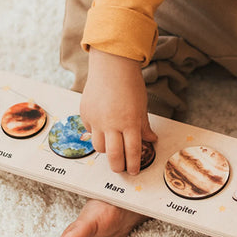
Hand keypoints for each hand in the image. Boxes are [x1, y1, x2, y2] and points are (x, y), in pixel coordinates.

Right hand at [80, 48, 156, 173]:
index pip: (133, 151)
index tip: (134, 171)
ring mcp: (97, 120)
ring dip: (107, 151)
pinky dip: (97, 133)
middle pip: (113, 156)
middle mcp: (112, 124)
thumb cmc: (131, 85)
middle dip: (118, 167)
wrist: (112, 66)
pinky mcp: (85, 114)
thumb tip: (151, 140)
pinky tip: (103, 127)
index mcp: (130, 122)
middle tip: (121, 169)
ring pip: (99, 147)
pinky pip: (90, 131)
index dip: (134, 164)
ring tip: (113, 148)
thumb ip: (144, 126)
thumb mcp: (142, 106)